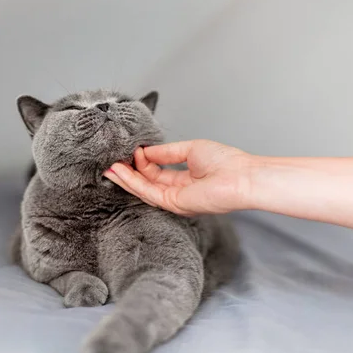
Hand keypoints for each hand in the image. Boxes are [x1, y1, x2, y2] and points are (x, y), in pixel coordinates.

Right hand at [104, 139, 253, 215]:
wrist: (241, 177)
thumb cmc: (226, 162)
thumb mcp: (190, 149)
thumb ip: (166, 152)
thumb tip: (146, 151)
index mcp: (187, 179)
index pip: (158, 173)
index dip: (143, 162)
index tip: (133, 150)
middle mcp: (180, 192)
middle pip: (148, 183)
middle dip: (128, 173)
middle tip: (111, 163)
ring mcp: (176, 200)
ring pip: (144, 190)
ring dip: (126, 179)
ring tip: (110, 167)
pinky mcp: (174, 204)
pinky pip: (149, 192)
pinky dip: (134, 182)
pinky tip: (122, 171)